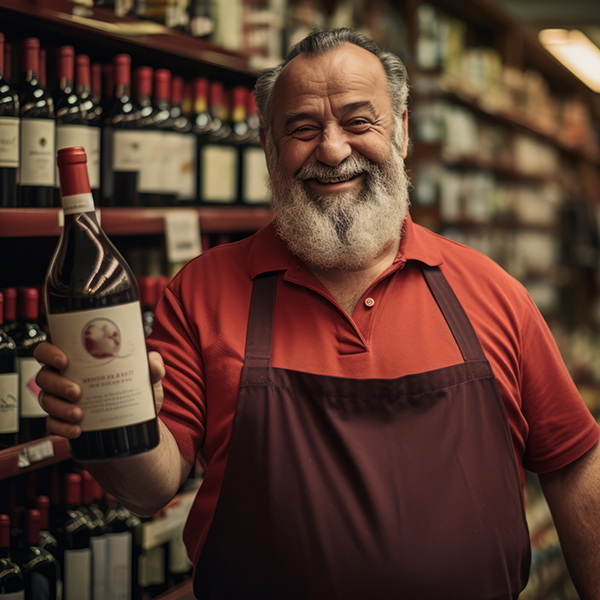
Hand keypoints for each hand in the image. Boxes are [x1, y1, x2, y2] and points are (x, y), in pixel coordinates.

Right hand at [34, 342, 165, 439]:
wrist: (138, 423)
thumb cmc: (135, 392)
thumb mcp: (147, 379)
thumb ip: (153, 367)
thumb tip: (153, 361)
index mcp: (77, 361)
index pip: (49, 350)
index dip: (49, 353)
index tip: (64, 360)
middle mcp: (63, 378)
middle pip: (44, 376)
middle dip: (57, 384)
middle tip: (76, 392)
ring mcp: (60, 400)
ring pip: (46, 400)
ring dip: (60, 407)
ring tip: (79, 414)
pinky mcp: (63, 421)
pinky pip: (52, 424)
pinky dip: (62, 427)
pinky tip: (76, 430)